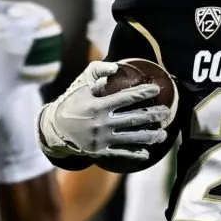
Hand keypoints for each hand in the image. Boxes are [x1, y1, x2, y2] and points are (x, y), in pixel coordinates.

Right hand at [38, 61, 169, 162]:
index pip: (126, 97)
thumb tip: (116, 66)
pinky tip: (146, 153)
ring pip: (131, 138)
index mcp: (98, 105)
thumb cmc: (71, 102)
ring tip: (163, 134)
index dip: (143, 93)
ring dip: (150, 137)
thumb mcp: (80, 84)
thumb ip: (97, 71)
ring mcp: (101, 139)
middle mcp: (101, 123)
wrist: (54, 129)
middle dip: (153, 115)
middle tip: (167, 112)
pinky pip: (120, 153)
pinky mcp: (100, 151)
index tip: (156, 89)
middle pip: (134, 119)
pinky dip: (134, 154)